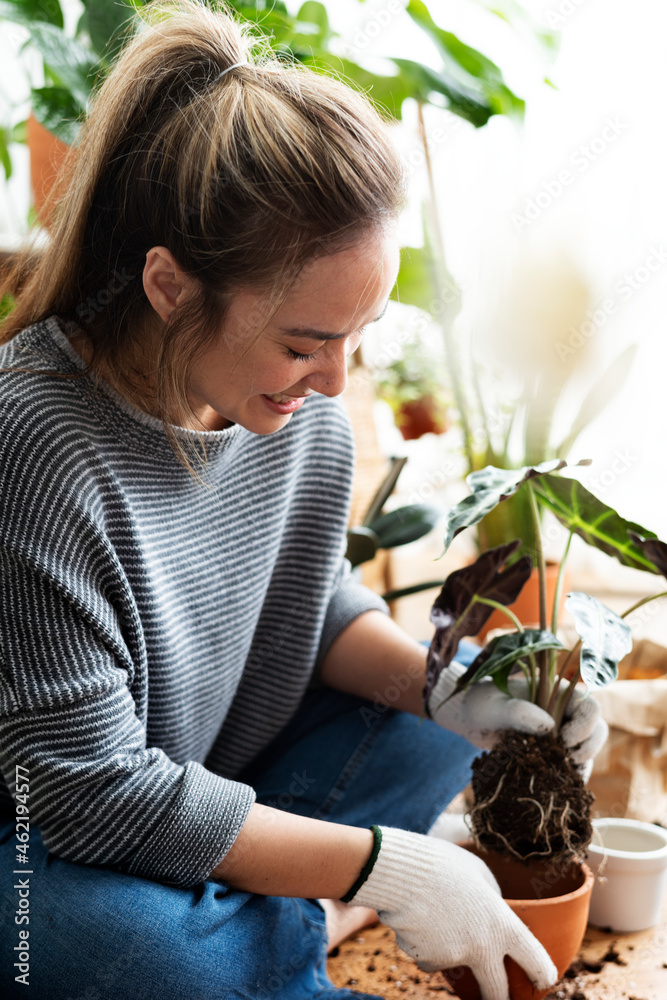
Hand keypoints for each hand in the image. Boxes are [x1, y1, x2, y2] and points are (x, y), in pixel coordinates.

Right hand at [344, 826, 556, 999]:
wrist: (401, 870)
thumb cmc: (444, 863)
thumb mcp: (480, 873)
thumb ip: (492, 899)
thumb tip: (492, 912)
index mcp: (502, 925)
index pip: (534, 961)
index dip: (543, 974)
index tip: (544, 980)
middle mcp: (482, 948)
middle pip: (497, 993)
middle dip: (498, 999)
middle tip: (496, 996)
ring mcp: (453, 958)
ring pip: (453, 964)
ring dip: (447, 950)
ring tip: (434, 912)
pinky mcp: (426, 960)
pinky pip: (429, 956)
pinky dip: (425, 944)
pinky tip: (418, 917)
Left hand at [427, 663, 607, 767]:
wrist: (470, 720)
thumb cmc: (481, 704)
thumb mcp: (494, 706)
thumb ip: (519, 711)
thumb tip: (549, 725)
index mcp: (557, 692)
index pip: (589, 706)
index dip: (585, 724)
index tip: (564, 738)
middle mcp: (564, 711)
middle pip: (597, 729)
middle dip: (588, 746)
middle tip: (566, 759)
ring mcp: (561, 732)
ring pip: (589, 749)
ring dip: (582, 763)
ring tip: (562, 773)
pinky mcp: (553, 752)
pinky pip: (573, 765)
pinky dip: (571, 776)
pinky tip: (560, 785)